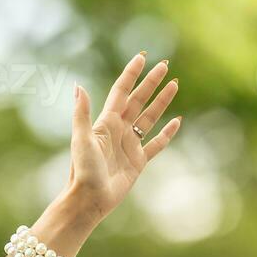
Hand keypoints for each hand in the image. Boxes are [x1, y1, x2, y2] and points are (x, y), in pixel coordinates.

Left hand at [64, 52, 180, 229]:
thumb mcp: (81, 139)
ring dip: (161, 101)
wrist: (89, 199)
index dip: (131, 74)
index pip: (121, 91)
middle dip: (150, 82)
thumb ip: (82, 113)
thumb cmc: (82, 170)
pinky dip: (167, 133)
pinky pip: (156, 144)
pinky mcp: (138, 162)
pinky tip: (177, 121)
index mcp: (106, 122)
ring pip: (149, 118)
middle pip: (138, 100)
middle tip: (164, 65)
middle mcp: (119, 130)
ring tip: (174, 84)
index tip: (142, 57)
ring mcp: (129, 145)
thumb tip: (78, 86)